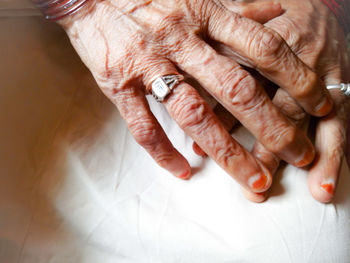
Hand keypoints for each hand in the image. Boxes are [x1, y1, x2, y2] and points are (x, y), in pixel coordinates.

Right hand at [58, 0, 330, 192]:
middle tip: (299, 155)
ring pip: (194, 114)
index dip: (297, 77)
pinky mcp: (119, 85)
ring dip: (227, 152)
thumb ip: (238, 8)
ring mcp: (148, 65)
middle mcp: (180, 41)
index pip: (263, 48)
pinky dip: (165, 153)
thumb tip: (278, 12)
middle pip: (235, 89)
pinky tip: (185, 171)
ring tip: (253, 179)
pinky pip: (144, 127)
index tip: (319, 105)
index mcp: (204, 15)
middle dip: (272, 126)